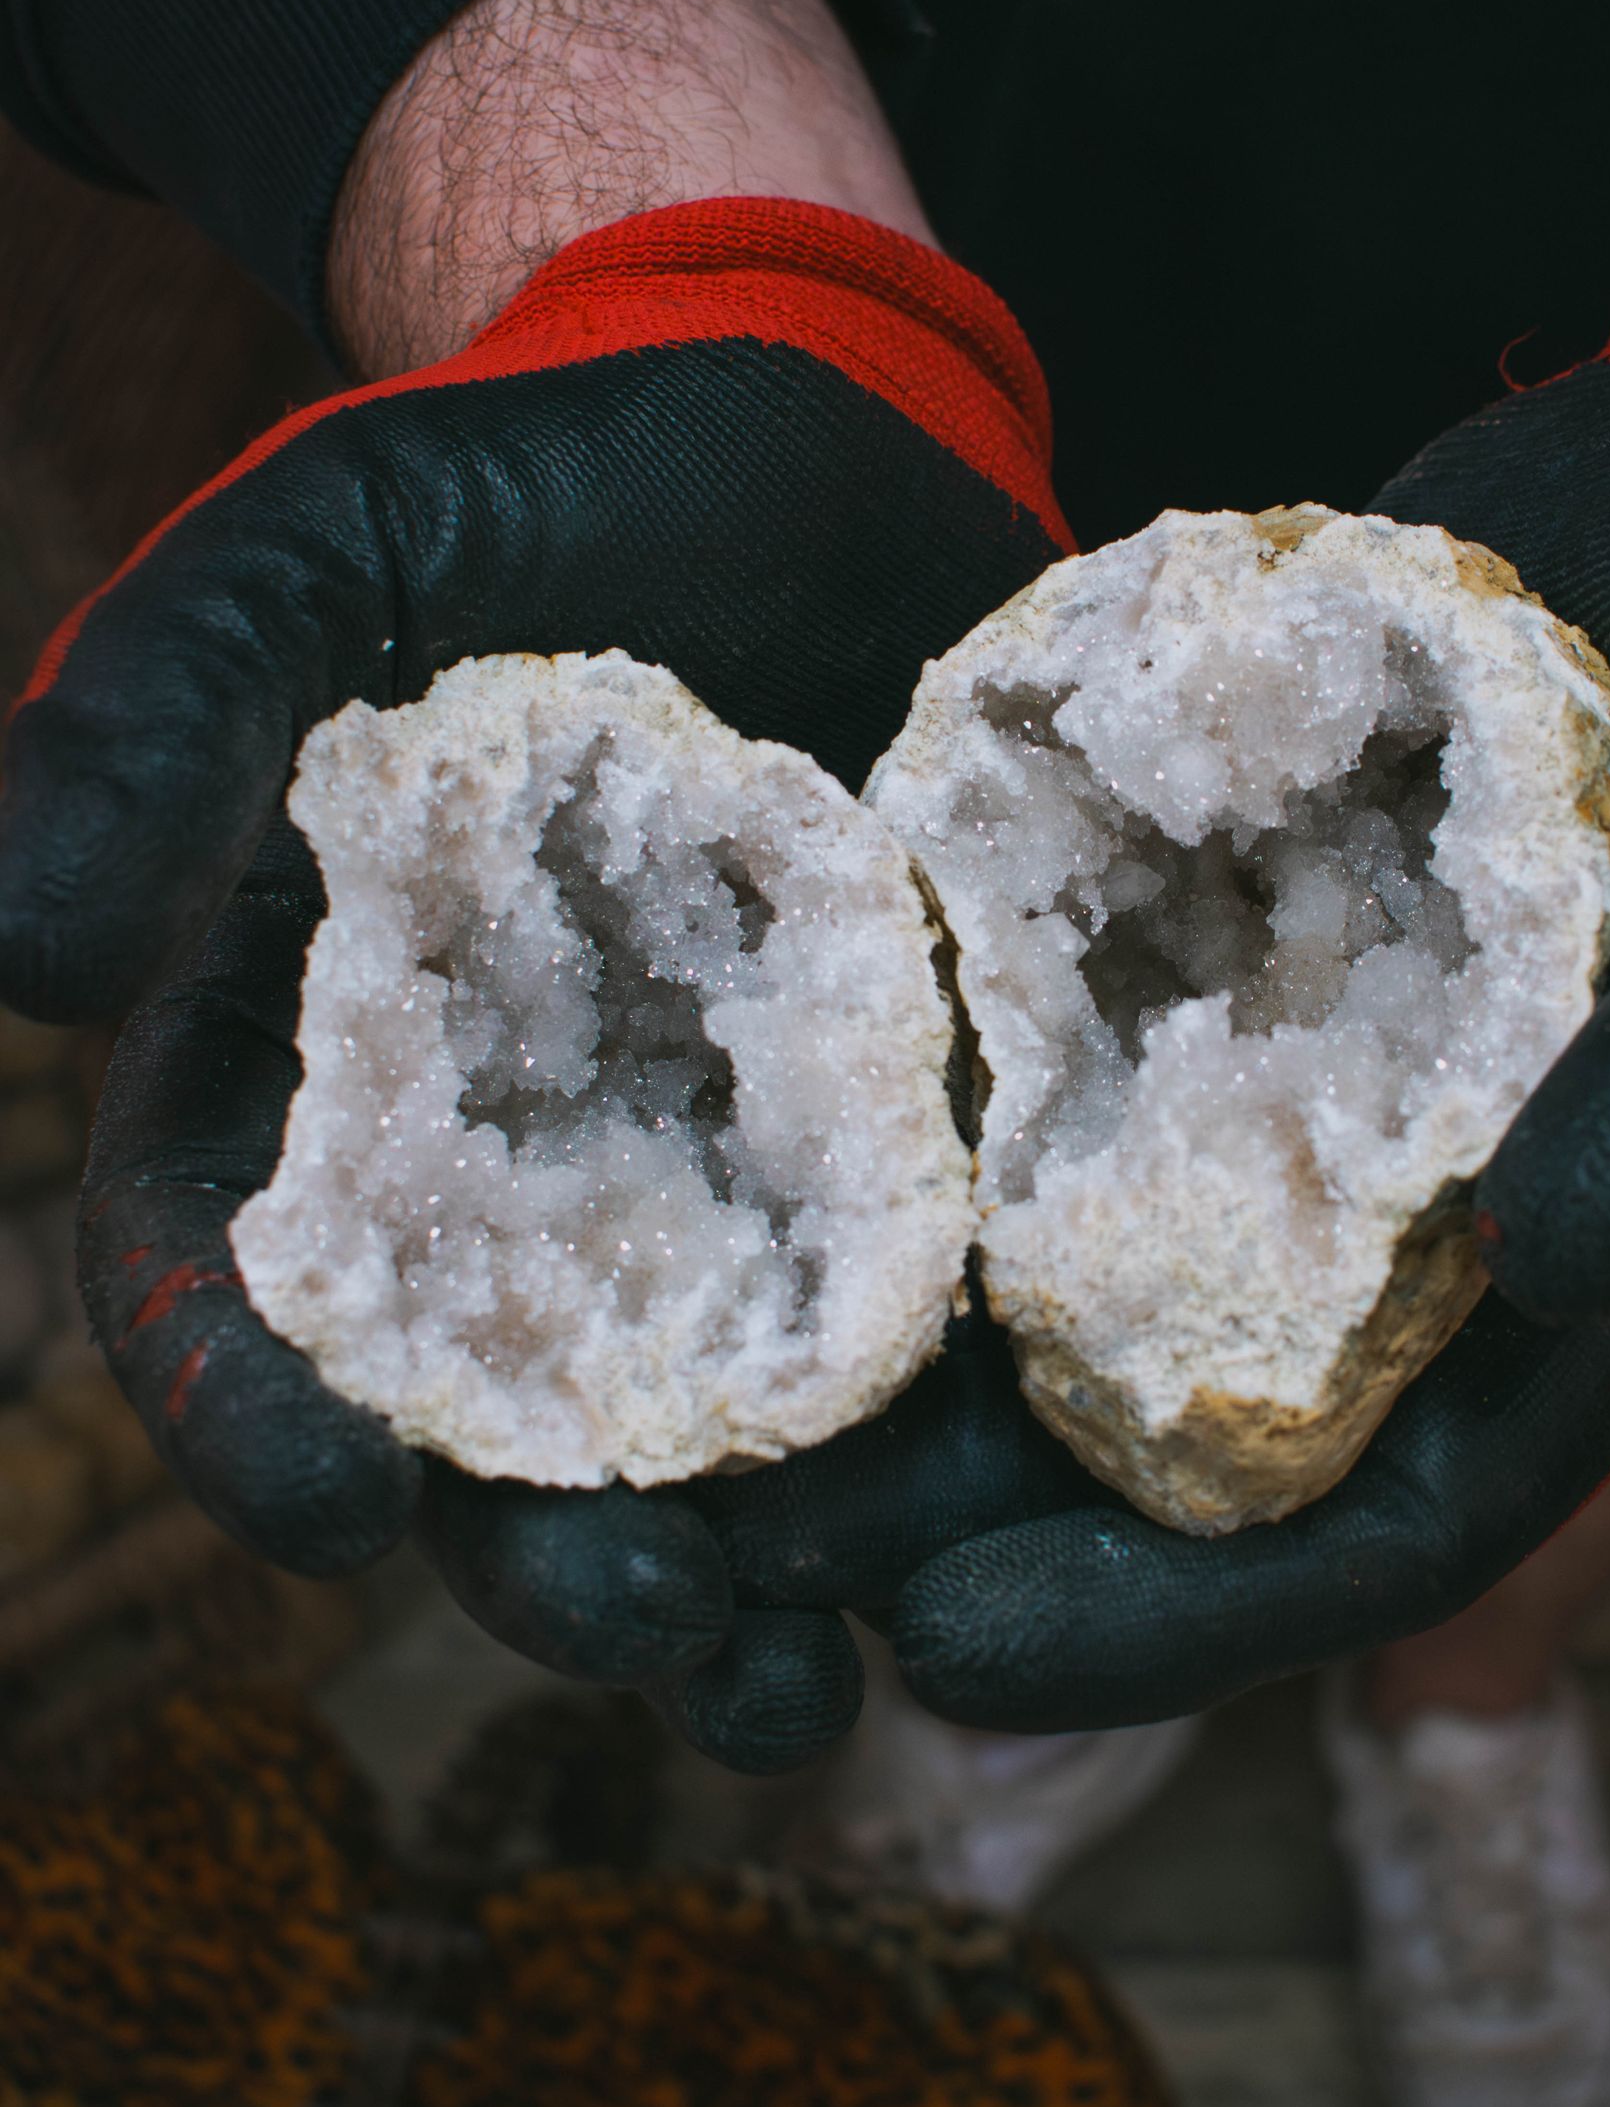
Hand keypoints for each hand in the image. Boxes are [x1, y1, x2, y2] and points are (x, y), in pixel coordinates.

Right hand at [0, 0, 1072, 1768]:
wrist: (787, 424)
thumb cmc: (510, 489)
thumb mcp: (312, 559)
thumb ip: (156, 717)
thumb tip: (19, 951)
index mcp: (326, 1073)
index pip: (239, 1281)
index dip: (251, 1405)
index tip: (316, 1500)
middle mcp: (521, 1167)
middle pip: (499, 1416)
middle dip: (552, 1555)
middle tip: (638, 1633)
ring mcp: (729, 1166)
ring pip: (718, 1424)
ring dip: (763, 1572)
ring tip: (815, 1682)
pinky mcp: (916, 1127)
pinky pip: (933, 1305)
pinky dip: (962, 1425)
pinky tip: (1013, 1518)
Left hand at [876, 193, 1609, 1727]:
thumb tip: (1573, 1252)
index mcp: (1576, 1252)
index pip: (1383, 1507)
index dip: (1180, 1610)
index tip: (955, 1651)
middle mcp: (1412, 1200)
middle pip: (1184, 1421)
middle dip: (977, 1509)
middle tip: (756, 1560)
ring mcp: (1296, 1063)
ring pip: (1079, 1253)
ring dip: (908, 1339)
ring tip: (707, 1396)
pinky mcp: (1203, 922)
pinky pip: (1047, 1043)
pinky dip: (922, 1105)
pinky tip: (765, 1133)